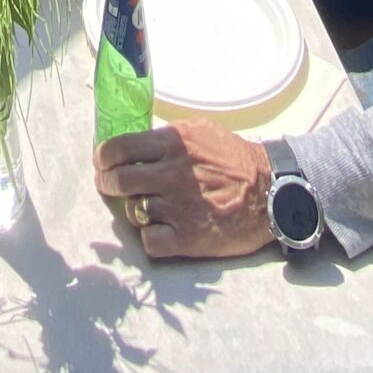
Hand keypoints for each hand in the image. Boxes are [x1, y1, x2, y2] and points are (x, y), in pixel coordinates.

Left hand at [95, 121, 273, 259]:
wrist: (270, 192)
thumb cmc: (234, 159)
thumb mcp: (200, 131)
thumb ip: (167, 137)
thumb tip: (134, 143)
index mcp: (172, 144)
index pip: (118, 148)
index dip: (103, 157)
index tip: (102, 163)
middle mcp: (170, 175)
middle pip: (117, 181)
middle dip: (107, 184)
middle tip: (110, 186)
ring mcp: (177, 208)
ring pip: (132, 211)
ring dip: (135, 210)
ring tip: (149, 207)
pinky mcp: (187, 238)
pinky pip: (149, 241)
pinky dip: (151, 237)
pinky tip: (162, 230)